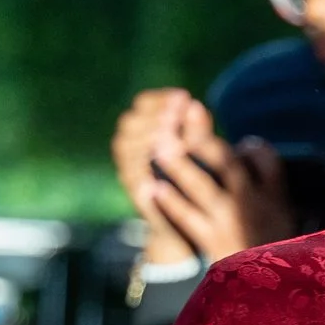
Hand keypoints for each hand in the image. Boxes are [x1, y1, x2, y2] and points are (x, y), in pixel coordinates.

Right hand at [113, 88, 196, 265]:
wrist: (187, 228)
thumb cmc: (196, 181)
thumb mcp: (200, 152)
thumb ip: (197, 131)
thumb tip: (196, 105)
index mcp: (147, 133)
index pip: (143, 105)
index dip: (160, 99)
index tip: (183, 97)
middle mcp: (132, 150)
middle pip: (129, 123)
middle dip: (152, 115)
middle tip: (174, 112)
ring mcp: (130, 171)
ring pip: (125, 146)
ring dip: (145, 134)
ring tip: (168, 128)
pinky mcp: (134, 192)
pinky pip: (131, 174)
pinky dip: (142, 163)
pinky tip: (161, 154)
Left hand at [146, 100, 294, 261]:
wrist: (263, 294)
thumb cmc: (271, 254)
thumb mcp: (283, 219)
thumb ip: (268, 185)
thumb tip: (244, 148)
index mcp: (274, 196)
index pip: (264, 158)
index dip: (250, 146)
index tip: (239, 144)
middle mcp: (252, 203)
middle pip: (227, 162)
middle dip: (203, 139)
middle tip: (183, 115)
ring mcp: (230, 221)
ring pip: (203, 185)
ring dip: (179, 164)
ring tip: (159, 146)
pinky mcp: (212, 242)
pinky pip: (187, 217)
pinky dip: (169, 202)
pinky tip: (152, 188)